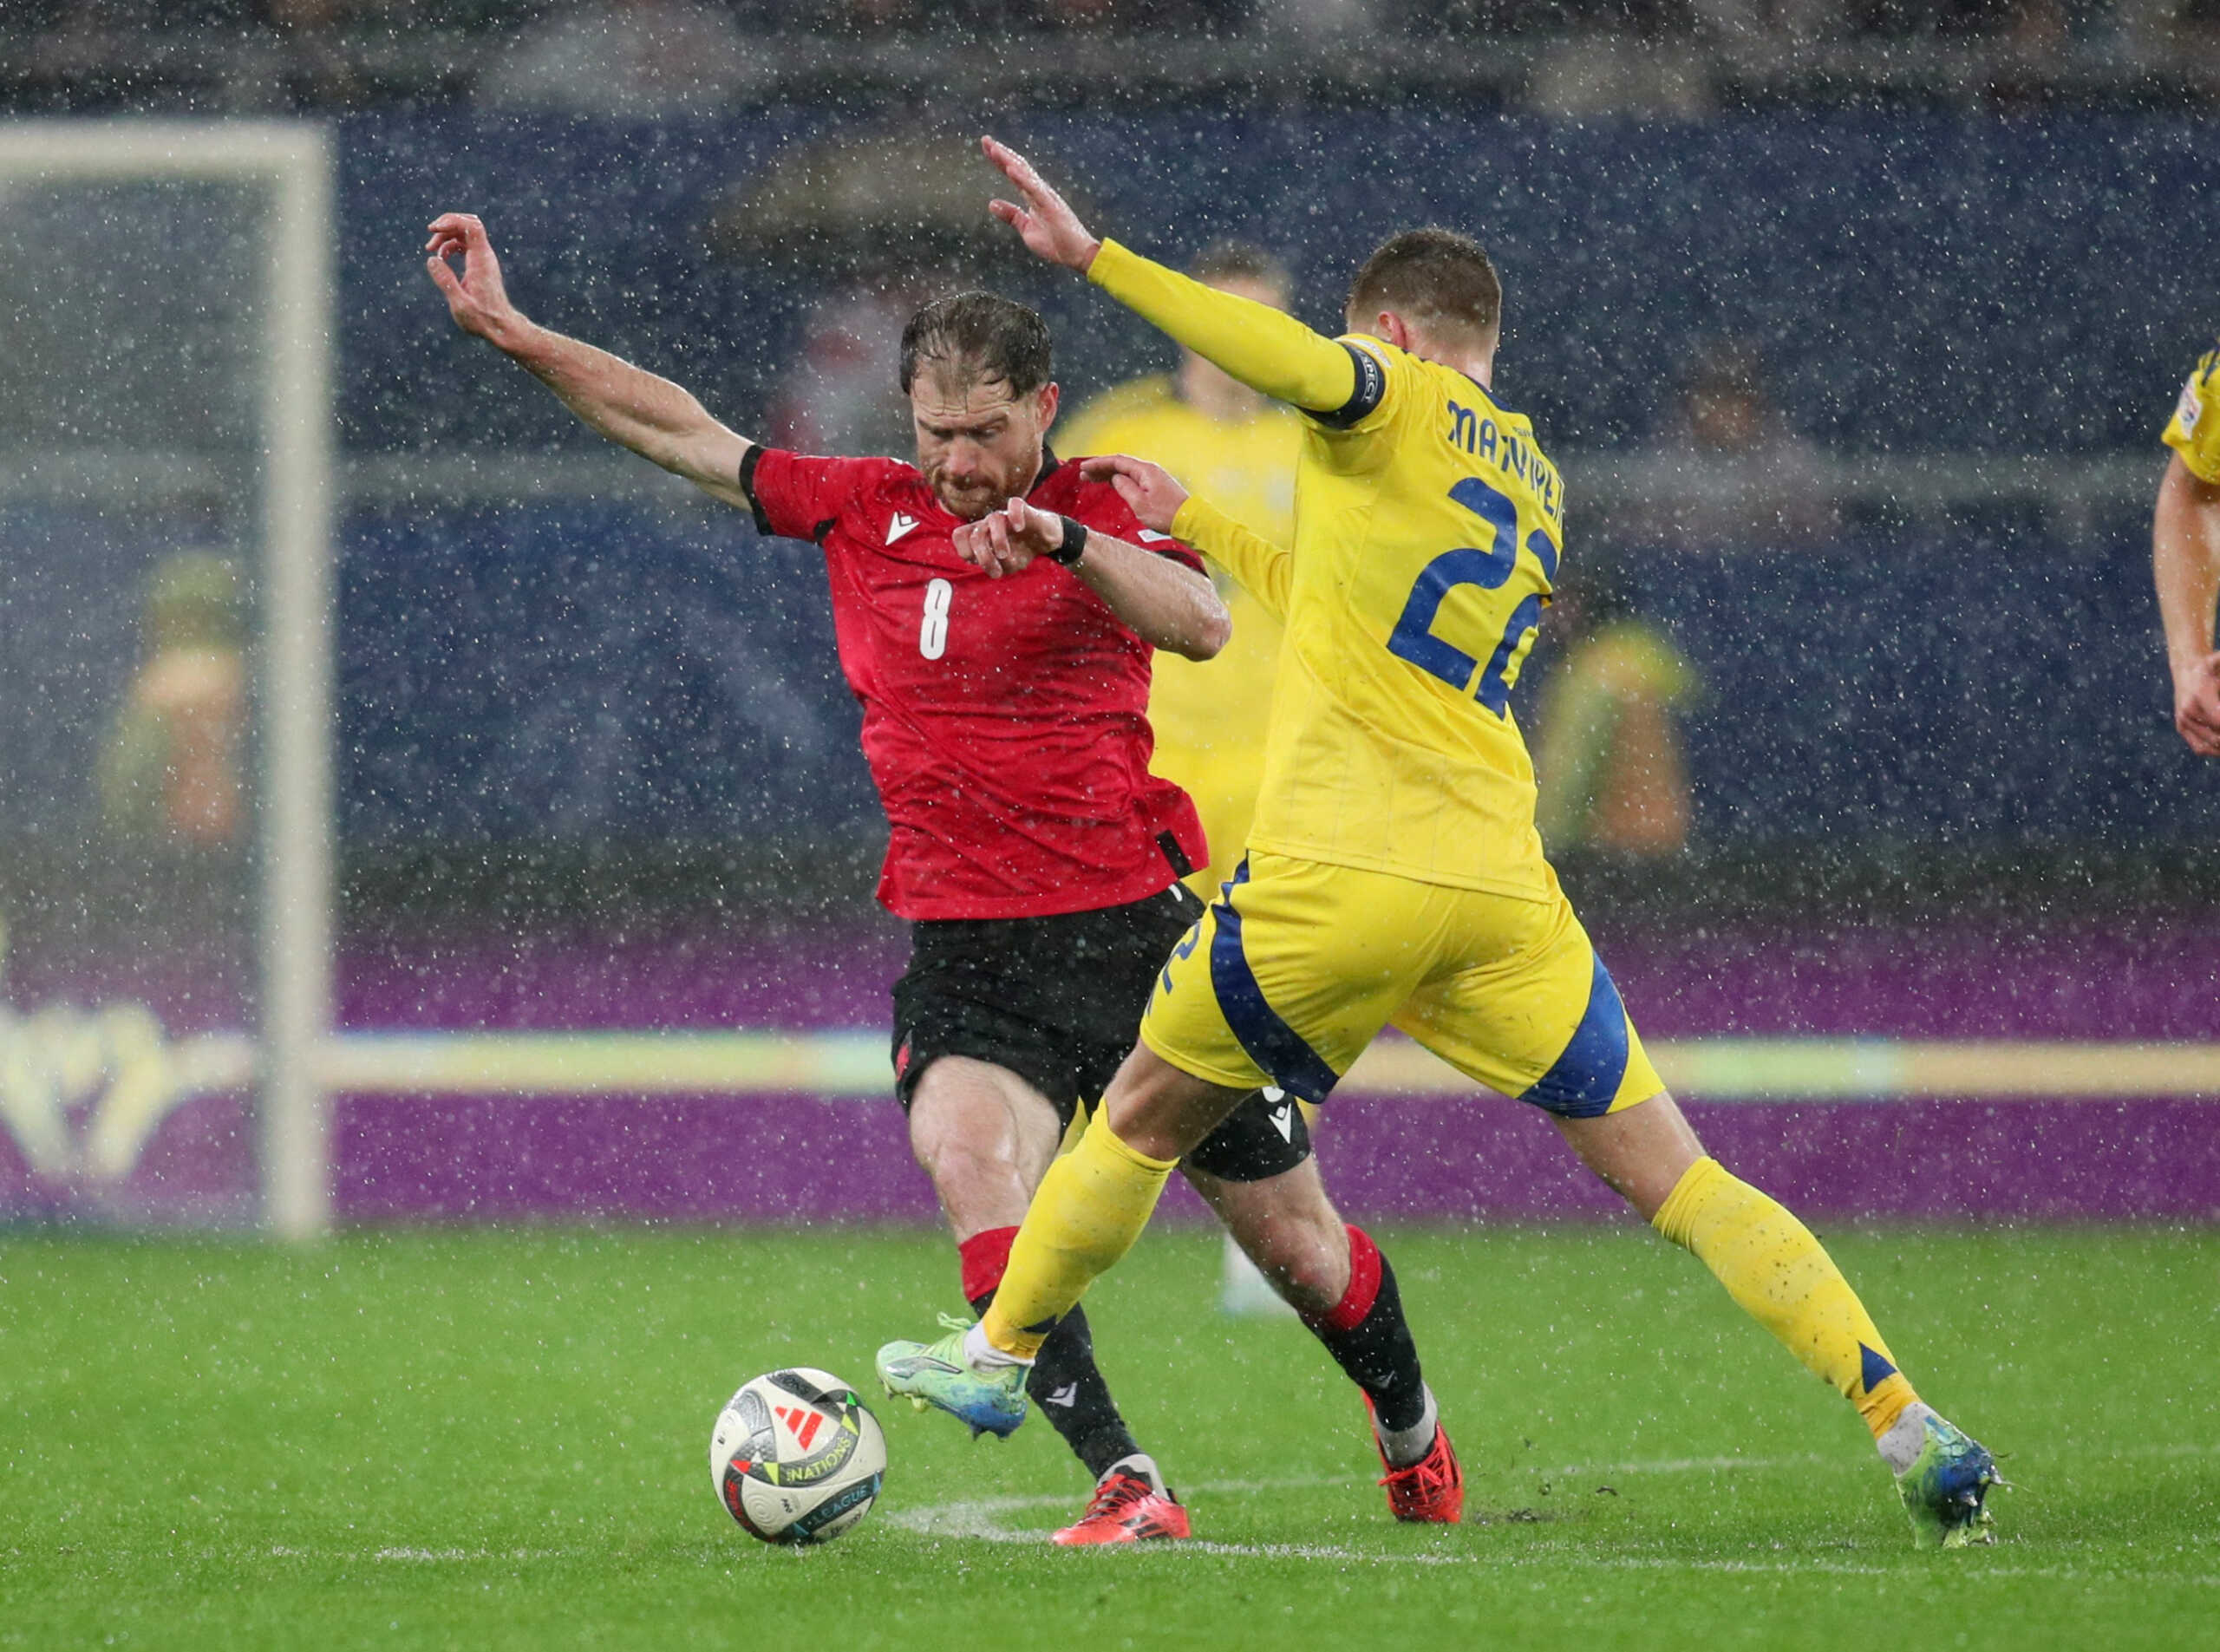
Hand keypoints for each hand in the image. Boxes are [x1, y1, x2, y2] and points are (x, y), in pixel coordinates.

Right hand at [425, 212, 524, 347]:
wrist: (501, 327)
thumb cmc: (482, 319)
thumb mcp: (459, 303)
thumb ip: (445, 281)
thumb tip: (432, 259)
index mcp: (481, 260)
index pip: (472, 226)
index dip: (452, 220)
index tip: (434, 229)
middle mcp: (484, 256)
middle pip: (467, 224)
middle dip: (447, 224)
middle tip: (430, 236)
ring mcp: (483, 259)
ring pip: (465, 234)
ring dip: (446, 236)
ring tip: (430, 249)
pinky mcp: (480, 265)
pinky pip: (465, 245)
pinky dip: (450, 246)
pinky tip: (441, 258)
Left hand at [953, 496, 1066, 578]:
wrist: (1044, 538)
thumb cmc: (1020, 551)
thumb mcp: (1006, 566)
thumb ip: (995, 567)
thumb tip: (995, 564)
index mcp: (980, 535)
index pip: (959, 536)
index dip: (966, 552)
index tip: (980, 564)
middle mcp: (988, 523)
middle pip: (975, 534)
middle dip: (983, 553)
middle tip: (996, 563)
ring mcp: (1005, 515)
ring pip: (994, 519)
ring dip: (998, 540)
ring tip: (1005, 554)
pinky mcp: (1023, 508)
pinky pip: (1015, 504)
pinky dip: (1016, 516)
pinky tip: (1020, 528)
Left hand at [980, 136, 1100, 272]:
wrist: (1076, 256)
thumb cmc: (1055, 243)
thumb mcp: (1027, 228)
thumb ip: (1011, 215)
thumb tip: (991, 204)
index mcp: (1033, 195)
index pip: (1014, 173)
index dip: (1000, 160)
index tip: (987, 146)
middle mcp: (1040, 191)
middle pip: (1018, 167)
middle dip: (1001, 153)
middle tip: (985, 140)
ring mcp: (1046, 197)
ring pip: (1025, 173)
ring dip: (1009, 160)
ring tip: (994, 149)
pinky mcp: (1051, 206)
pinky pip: (1034, 189)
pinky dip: (1022, 178)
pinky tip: (1010, 169)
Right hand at [1080, 454, 1187, 534]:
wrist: (1190, 521)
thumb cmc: (1167, 514)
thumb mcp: (1139, 504)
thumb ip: (1124, 488)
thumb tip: (1115, 479)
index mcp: (1145, 471)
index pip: (1117, 461)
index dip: (1098, 464)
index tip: (1084, 468)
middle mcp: (1149, 470)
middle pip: (1120, 464)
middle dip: (1101, 468)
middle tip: (1083, 475)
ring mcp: (1154, 478)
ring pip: (1126, 471)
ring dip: (1109, 474)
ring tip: (1092, 479)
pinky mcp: (1156, 487)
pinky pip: (1133, 478)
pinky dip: (1119, 479)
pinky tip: (1111, 484)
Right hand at [2176, 651, 2219, 756]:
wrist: (2186, 670)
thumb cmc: (2211, 666)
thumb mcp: (2219, 661)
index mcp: (2200, 696)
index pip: (2219, 722)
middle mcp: (2188, 711)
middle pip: (2218, 736)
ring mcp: (2183, 721)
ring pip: (2211, 744)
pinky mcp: (2181, 727)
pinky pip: (2200, 747)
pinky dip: (2215, 750)